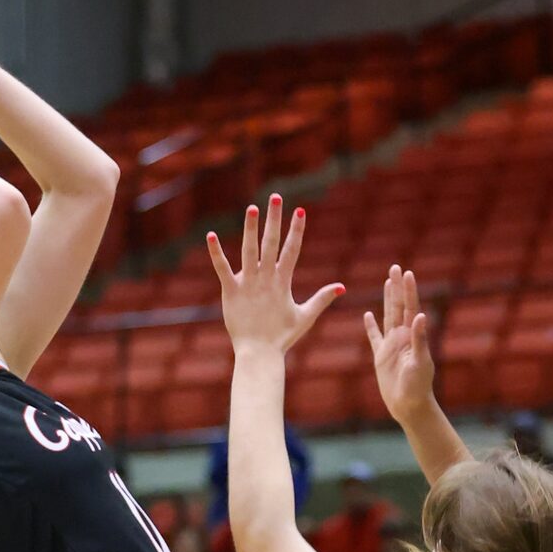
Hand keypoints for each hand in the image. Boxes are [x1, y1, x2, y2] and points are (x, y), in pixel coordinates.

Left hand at [207, 196, 343, 354]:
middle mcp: (266, 279)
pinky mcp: (231, 292)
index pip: (292, 251)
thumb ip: (322, 299)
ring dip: (251, 229)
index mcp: (283, 283)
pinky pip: (222, 269)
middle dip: (275, 220)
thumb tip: (341, 287)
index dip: (296, 230)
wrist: (259, 354)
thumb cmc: (282, 337)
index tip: (300, 211)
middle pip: (271, 244)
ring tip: (252, 208)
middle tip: (276, 197)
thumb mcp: (305, 317)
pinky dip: (216, 253)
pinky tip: (211, 235)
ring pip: (249, 251)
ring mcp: (248, 284)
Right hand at [365, 266, 434, 422]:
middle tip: (396, 267)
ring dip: (388, 299)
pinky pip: (374, 337)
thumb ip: (420, 339)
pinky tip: (367, 315)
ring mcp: (391, 346)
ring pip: (388, 316)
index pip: (410, 308)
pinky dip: (371, 326)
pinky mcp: (381, 357)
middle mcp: (402, 337)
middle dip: (397, 287)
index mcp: (412, 336)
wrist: (410, 406)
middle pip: (399, 306)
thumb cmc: (418, 386)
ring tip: (387, 282)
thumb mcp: (420, 362)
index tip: (407, 273)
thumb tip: (420, 316)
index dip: (409, 290)